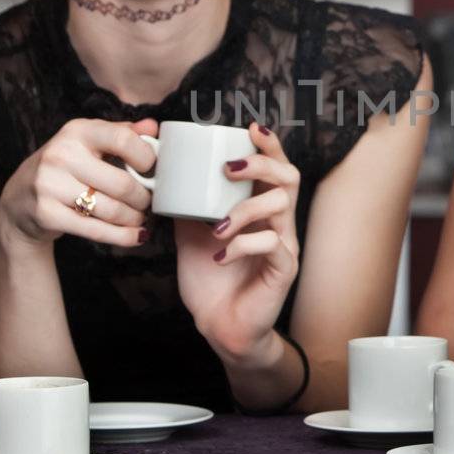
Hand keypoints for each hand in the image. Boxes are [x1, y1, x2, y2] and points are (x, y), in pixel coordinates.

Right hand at [0, 117, 156, 250]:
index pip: (123, 139)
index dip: (147, 158)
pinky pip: (96, 230)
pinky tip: (136, 236)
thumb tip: (153, 127)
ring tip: (139, 218)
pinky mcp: (47, 214)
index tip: (153, 170)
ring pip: (111, 210)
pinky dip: (122, 236)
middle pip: (122, 183)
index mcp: (77, 131)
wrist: (20, 199)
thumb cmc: (66, 167)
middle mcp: (61, 154)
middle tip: (148, 203)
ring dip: (134, 219)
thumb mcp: (89, 143)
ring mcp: (50, 185)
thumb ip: (122, 133)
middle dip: (143, 199)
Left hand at [173, 123, 301, 362]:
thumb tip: (165, 175)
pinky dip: (242, 244)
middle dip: (260, 163)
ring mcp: (284, 245)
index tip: (250, 128)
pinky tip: (220, 256)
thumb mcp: (191, 234)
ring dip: (244, 209)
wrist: (218, 325)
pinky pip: (271, 244)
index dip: (269, 144)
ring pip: (280, 205)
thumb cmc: (210, 278)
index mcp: (260, 208)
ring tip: (216, 226)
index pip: (275, 166)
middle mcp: (279, 221)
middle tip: (228, 168)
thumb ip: (187, 205)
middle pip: (289, 176)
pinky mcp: (283, 269)